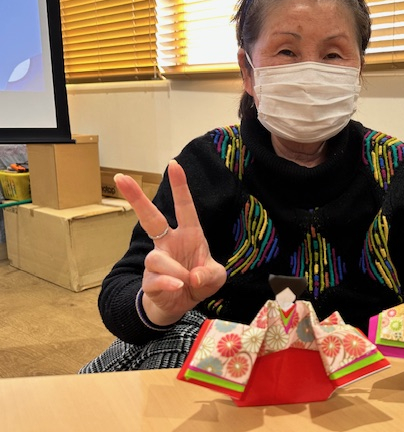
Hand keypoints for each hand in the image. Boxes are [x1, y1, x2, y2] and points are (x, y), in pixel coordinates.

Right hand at [115, 160, 225, 325]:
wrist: (181, 304)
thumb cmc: (199, 281)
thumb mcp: (215, 277)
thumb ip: (211, 275)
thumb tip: (194, 276)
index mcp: (188, 234)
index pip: (184, 207)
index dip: (179, 187)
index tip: (174, 165)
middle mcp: (169, 243)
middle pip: (150, 217)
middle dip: (136, 197)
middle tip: (120, 177)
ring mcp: (157, 260)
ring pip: (156, 258)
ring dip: (175, 270)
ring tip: (186, 281)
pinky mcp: (149, 280)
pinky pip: (156, 278)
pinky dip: (169, 284)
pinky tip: (178, 287)